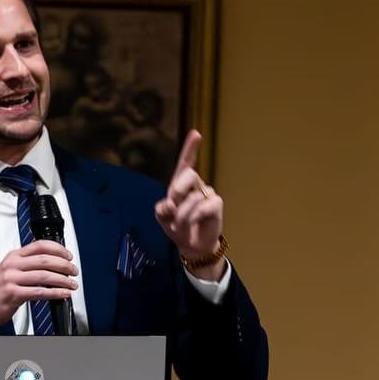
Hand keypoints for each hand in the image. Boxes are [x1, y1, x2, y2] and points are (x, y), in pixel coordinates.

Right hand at [0, 241, 78, 335]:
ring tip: (72, 284)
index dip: (58, 249)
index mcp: (12, 257)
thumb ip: (25, 267)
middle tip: (74, 271)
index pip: (40, 245)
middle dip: (64, 265)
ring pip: (45, 275)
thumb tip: (49, 267)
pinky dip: (55, 293)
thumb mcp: (7, 273)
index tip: (68, 256)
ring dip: (63, 280)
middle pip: (45, 259)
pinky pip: (40, 292)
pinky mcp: (13, 294)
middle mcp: (11, 265)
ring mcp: (11, 279)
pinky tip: (63, 294)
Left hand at [155, 130, 224, 269]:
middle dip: (178, 189)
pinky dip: (195, 217)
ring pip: (194, 197)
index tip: (196, 133)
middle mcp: (195, 186)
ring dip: (183, 215)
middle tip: (173, 205)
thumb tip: (169, 204)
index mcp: (180, 185)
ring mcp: (207, 194)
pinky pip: (205, 207)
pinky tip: (196, 223)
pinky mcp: (216, 205)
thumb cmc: (177, 228)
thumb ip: (162, 210)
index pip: (185, 164)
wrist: (192, 246)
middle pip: (189, 174)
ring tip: (180, 226)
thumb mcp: (163, 219)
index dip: (190, 148)